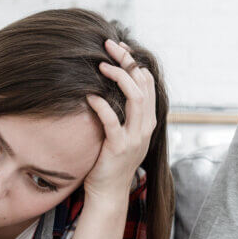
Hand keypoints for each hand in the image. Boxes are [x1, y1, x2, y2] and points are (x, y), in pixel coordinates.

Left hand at [84, 39, 156, 203]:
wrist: (108, 192)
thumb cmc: (110, 161)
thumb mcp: (122, 133)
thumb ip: (123, 113)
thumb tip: (109, 87)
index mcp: (148, 121)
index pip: (148, 82)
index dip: (134, 62)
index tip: (118, 48)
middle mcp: (146, 127)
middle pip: (143, 84)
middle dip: (127, 61)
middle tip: (109, 45)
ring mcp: (135, 137)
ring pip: (135, 98)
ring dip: (119, 77)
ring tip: (101, 65)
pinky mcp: (119, 147)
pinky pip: (112, 120)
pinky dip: (101, 105)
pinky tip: (89, 95)